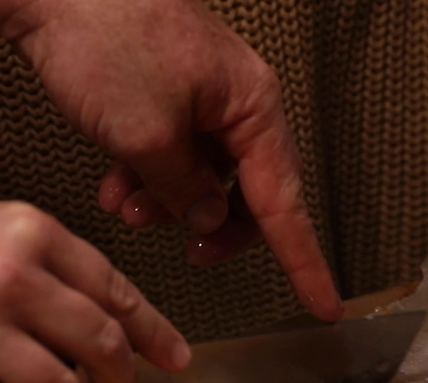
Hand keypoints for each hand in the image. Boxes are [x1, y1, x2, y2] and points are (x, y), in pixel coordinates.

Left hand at [0, 0, 342, 320]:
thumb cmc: (103, 33)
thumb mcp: (147, 135)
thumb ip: (186, 191)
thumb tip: (209, 220)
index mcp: (252, 105)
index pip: (286, 203)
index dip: (304, 261)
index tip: (323, 304)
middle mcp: (237, 99)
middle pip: (249, 191)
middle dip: (213, 225)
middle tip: (191, 252)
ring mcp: (202, 93)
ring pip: (204, 175)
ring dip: (169, 202)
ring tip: (129, 208)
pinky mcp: (167, 89)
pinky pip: (174, 151)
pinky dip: (148, 176)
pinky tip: (116, 184)